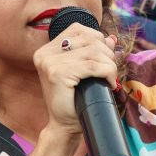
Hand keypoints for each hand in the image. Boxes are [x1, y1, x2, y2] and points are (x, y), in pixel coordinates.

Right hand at [33, 23, 119, 137]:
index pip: (77, 29)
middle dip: (106, 53)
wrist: (64, 126)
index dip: (97, 39)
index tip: (104, 57)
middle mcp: (45, 53)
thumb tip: (110, 38)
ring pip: (93, 51)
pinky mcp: (57, 73)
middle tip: (110, 71)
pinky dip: (108, 72)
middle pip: (88, 38)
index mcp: (47, 50)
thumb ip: (93, 52)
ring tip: (110, 78)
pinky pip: (93, 65)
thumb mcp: (83, 71)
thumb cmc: (74, 100)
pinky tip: (110, 83)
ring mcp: (49, 63)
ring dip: (110, 64)